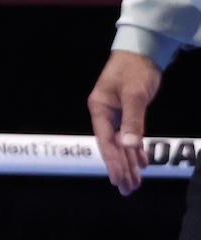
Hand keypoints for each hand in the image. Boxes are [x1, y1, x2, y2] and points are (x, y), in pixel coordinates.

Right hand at [88, 47, 164, 194]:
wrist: (140, 51)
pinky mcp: (127, 112)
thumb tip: (129, 145)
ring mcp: (116, 113)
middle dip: (120, 168)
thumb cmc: (134, 70)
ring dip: (129, 163)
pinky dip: (136, 150)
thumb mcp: (135, 95)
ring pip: (122, 144)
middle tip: (127, 191)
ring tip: (134, 184)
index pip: (106, 141)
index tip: (118, 180)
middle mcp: (105, 113)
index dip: (113, 162)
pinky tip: (142, 163)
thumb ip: (133, 120)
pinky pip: (130, 136)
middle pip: (112, 146)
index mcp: (100, 108)